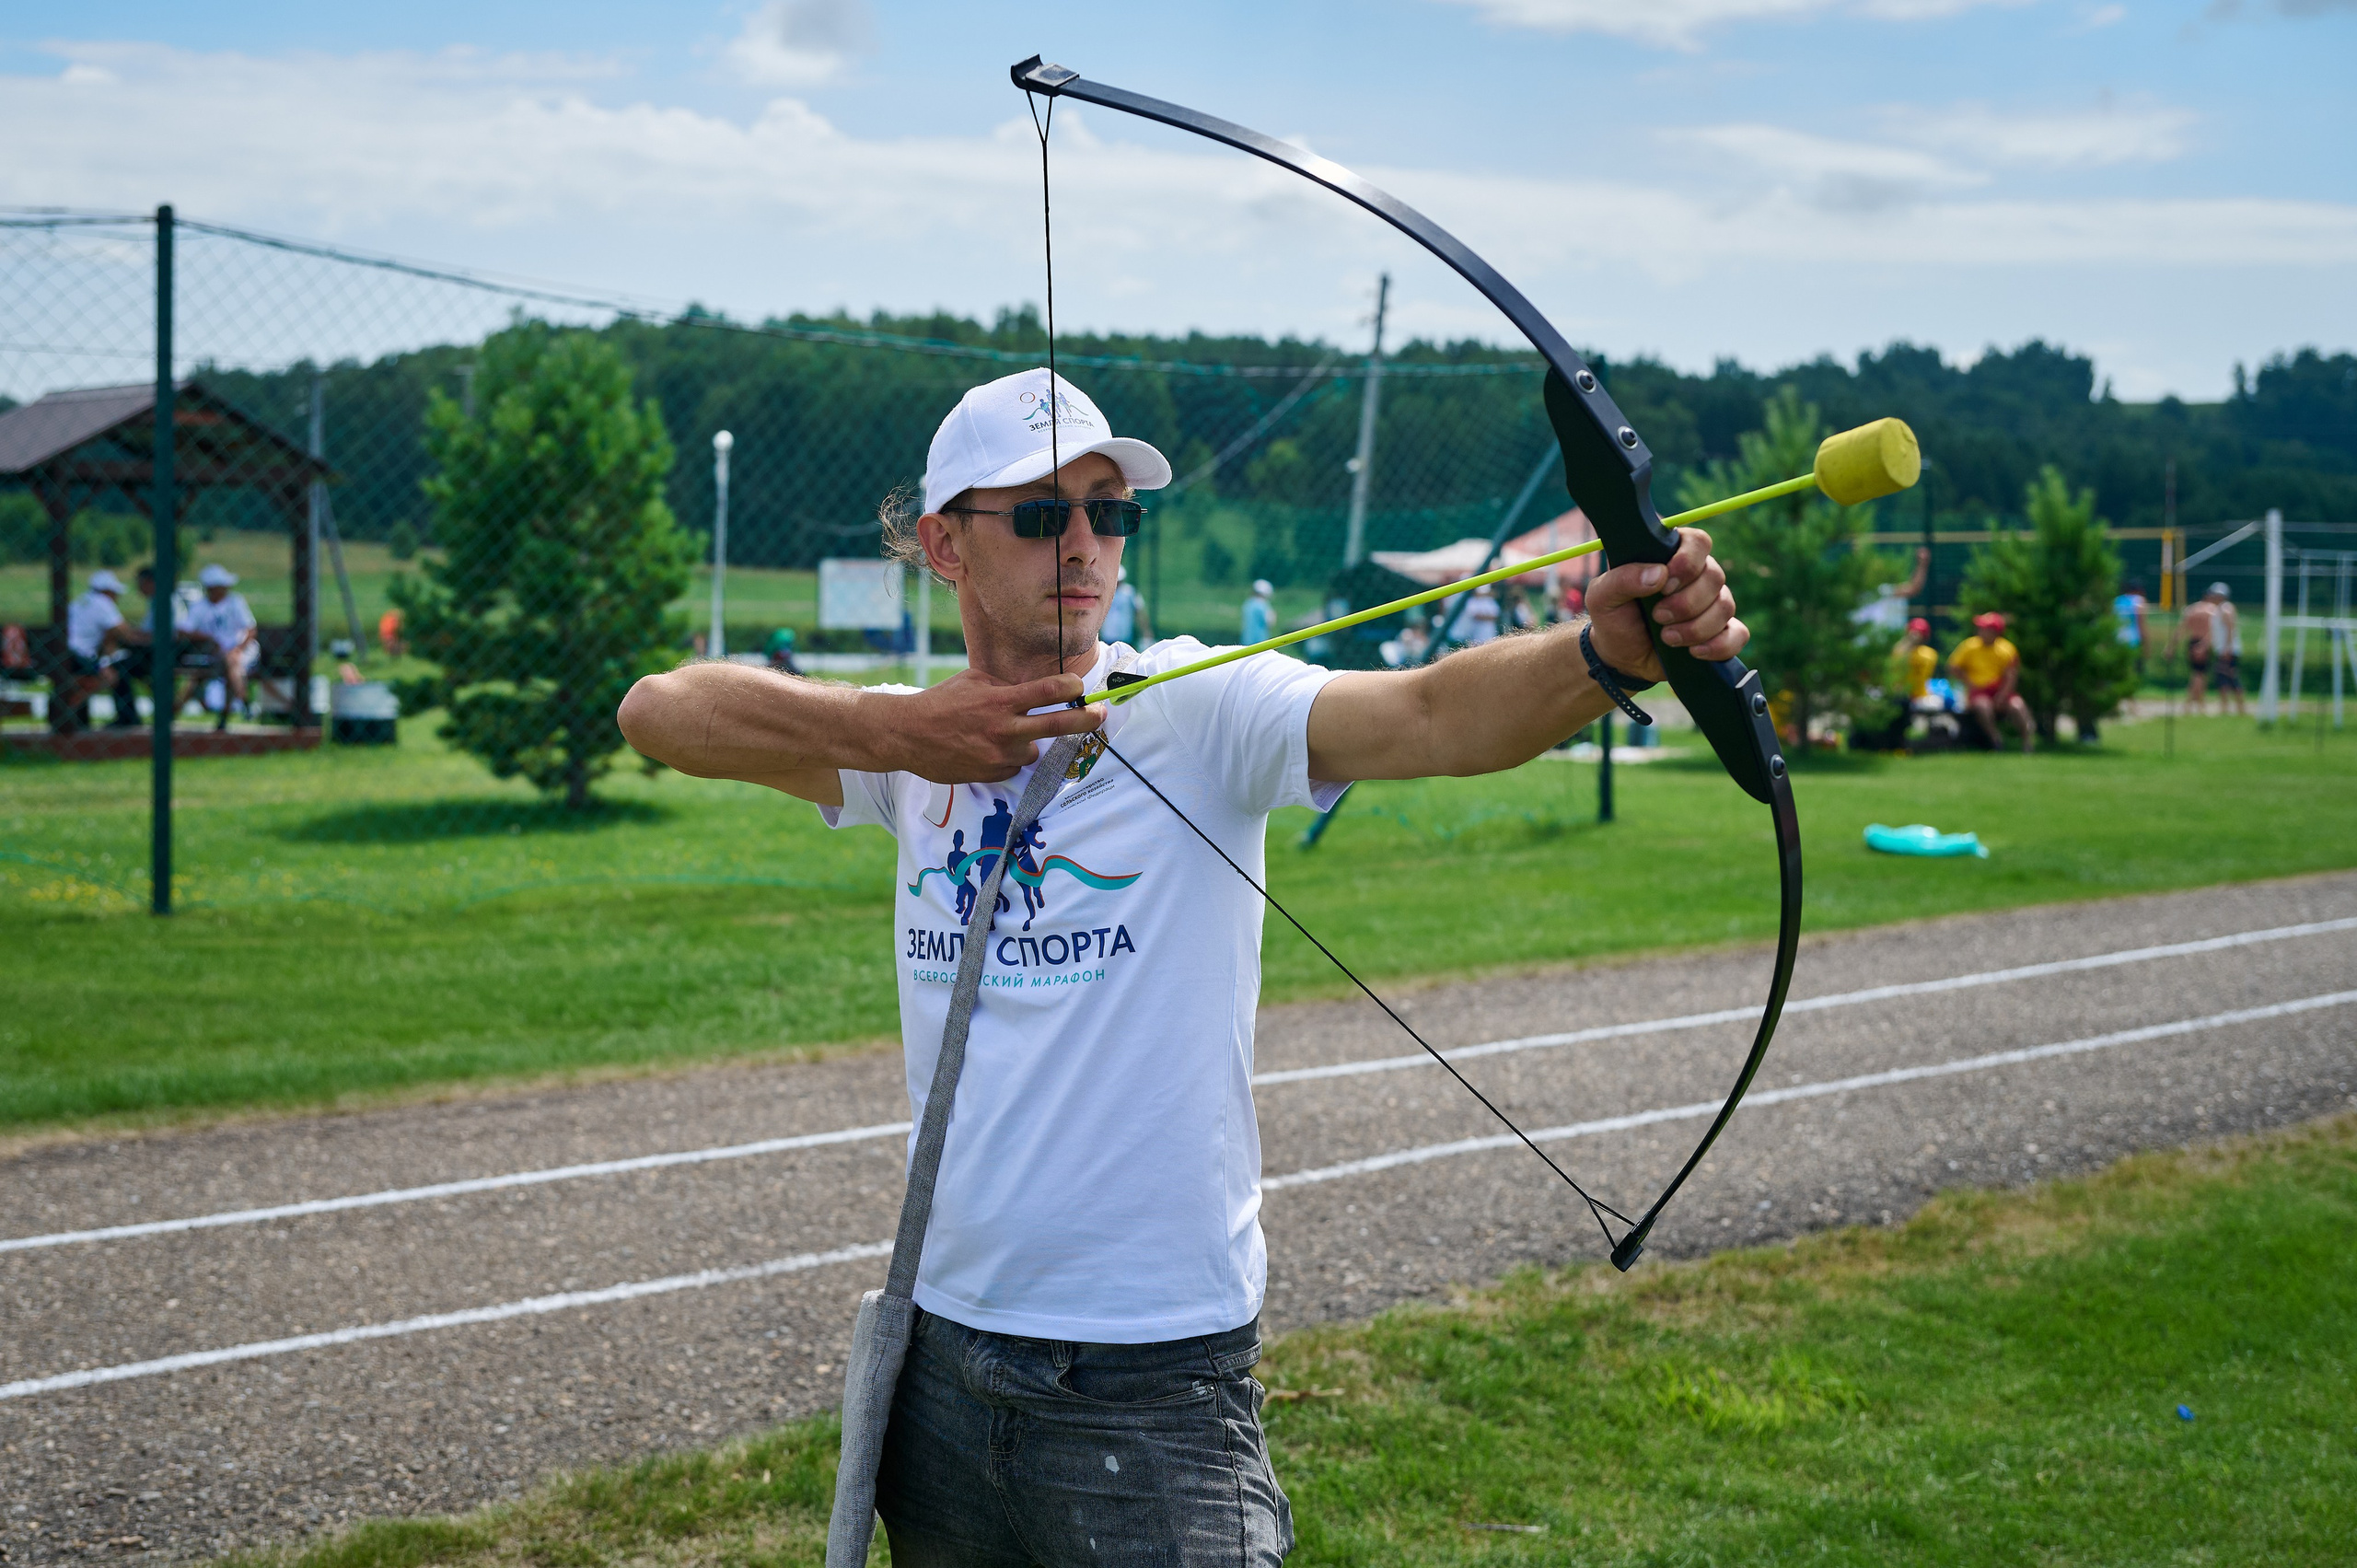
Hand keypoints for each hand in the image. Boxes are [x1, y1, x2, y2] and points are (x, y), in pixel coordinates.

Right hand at [878, 667, 1104, 783]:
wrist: (908, 735)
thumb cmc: (942, 702)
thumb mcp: (974, 682)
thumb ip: (1006, 687)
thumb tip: (1036, 690)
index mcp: (999, 701)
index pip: (1047, 691)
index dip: (1070, 687)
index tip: (1080, 686)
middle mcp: (1003, 729)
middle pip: (1057, 724)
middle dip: (1085, 719)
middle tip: (1100, 715)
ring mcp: (999, 755)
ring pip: (1033, 750)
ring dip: (1026, 742)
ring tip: (999, 734)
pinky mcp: (992, 774)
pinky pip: (1014, 765)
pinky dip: (1008, 757)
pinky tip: (985, 748)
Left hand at [1582, 526, 1746, 681]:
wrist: (1619, 657)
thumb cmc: (1613, 618)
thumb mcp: (1602, 596)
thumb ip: (1622, 579)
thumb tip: (1659, 574)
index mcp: (1670, 557)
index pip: (1698, 541)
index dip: (1688, 561)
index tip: (1666, 583)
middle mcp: (1697, 577)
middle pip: (1715, 576)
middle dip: (1686, 602)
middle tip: (1658, 616)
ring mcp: (1711, 605)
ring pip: (1725, 606)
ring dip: (1696, 627)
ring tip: (1667, 638)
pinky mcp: (1720, 633)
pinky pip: (1738, 634)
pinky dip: (1718, 645)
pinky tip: (1693, 652)